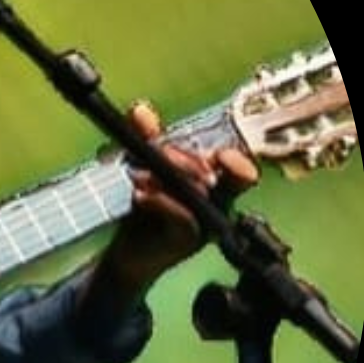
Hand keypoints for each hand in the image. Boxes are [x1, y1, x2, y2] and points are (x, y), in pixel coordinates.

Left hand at [100, 100, 259, 298]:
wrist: (128, 252)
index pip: (235, 164)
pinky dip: (162, 202)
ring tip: (138, 179)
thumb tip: (140, 110)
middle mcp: (217, 200)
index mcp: (214, 180)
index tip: (219, 156)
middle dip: (178, 159)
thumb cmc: (145, 210)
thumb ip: (145, 138)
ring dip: (165, 179)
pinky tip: (141, 197)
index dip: (235, 160)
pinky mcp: (189, 240)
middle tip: (150, 158)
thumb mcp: (143, 168)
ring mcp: (207, 222)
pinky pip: (185, 217)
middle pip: (210, 171)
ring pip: (198, 192)